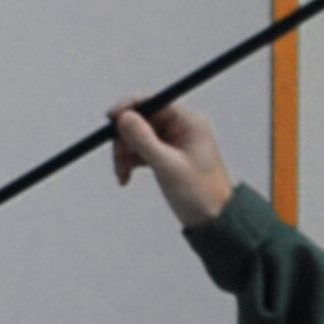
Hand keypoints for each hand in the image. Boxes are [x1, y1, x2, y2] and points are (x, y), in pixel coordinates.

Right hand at [110, 100, 233, 227]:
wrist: (213, 222)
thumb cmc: (200, 194)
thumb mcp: (168, 166)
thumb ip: (144, 140)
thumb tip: (123, 117)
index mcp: (189, 122)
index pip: (154, 102)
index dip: (129, 108)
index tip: (110, 119)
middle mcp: (181, 127)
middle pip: (141, 120)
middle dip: (125, 140)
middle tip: (119, 162)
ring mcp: (173, 141)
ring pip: (137, 136)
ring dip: (125, 153)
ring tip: (123, 175)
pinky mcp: (166, 155)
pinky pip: (140, 150)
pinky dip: (130, 161)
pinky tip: (126, 177)